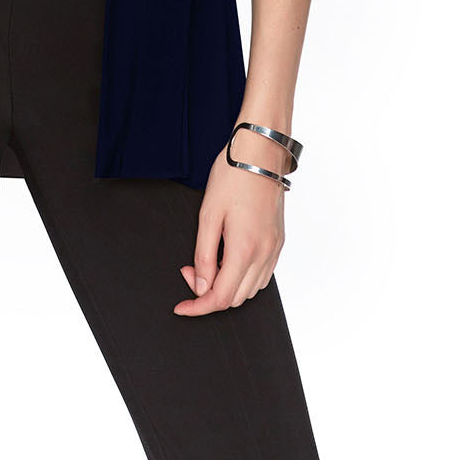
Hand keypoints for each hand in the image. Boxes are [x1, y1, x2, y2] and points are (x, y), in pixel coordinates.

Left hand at [173, 139, 285, 315]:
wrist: (260, 152)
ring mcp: (274, 248)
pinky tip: (229, 259)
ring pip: (251, 290)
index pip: (220, 297)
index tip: (181, 307)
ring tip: (210, 262)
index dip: (198, 307)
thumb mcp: (208, 214)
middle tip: (191, 270)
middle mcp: (264, 254)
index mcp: (244, 249)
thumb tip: (201, 285)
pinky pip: (262, 275)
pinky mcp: (278, 241)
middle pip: (236, 299)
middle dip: (209, 294)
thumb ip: (204, 255)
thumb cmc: (233, 176)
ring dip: (228, 286)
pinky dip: (244, 277)